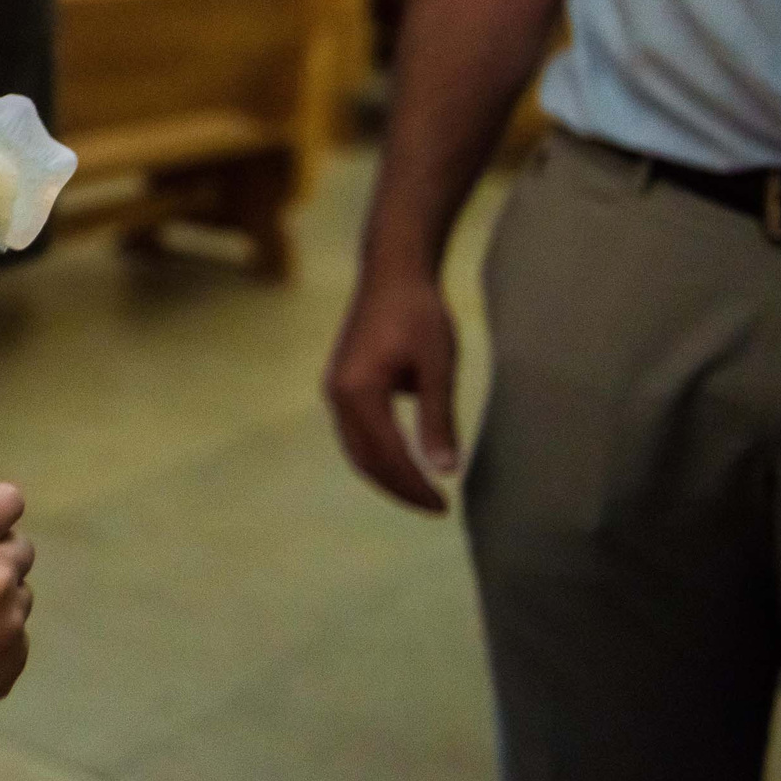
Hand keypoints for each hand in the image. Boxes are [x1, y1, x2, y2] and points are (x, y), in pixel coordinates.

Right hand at [324, 270, 460, 512]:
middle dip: (400, 489)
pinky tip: (404, 459)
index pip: (388, 456)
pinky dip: (377, 455)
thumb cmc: (420, 313)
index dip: (416, 486)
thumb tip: (446, 471)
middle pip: (365, 460)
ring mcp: (334, 390)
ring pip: (356, 450)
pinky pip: (355, 434)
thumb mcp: (438, 365)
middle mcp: (337, 395)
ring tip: (422, 491)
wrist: (392, 272)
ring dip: (387, 475)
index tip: (445, 506)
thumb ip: (438, 419)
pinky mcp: (340, 384)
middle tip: (437, 508)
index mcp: (358, 392)